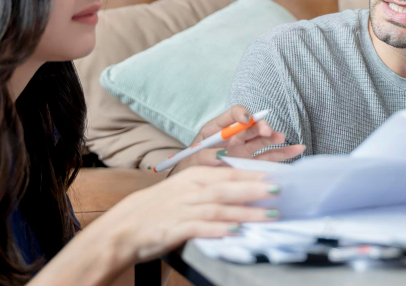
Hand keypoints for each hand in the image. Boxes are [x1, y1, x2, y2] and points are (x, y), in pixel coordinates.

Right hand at [96, 166, 280, 264]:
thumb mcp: (185, 189)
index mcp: (195, 177)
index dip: (254, 174)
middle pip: (228, 187)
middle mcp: (191, 191)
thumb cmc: (160, 207)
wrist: (125, 226)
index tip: (278, 176)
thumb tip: (244, 188)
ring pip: (220, 208)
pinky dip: (220, 230)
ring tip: (270, 215)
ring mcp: (184, 209)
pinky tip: (237, 232)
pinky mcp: (177, 228)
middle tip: (281, 190)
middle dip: (256, 188)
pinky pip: (202, 228)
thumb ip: (212, 187)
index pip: (229, 173)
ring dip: (247, 211)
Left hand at [174, 105, 304, 172]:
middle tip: (267, 131)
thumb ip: (203, 156)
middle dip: (261, 127)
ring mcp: (244, 149)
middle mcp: (235, 136)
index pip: (234, 114)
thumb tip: (218, 155)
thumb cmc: (190, 167)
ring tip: (284, 139)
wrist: (191, 184)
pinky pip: (269, 157)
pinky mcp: (251, 163)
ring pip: (263, 140)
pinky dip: (283, 154)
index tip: (245, 120)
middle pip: (252, 126)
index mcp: (218, 128)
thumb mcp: (192, 159)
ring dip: (274, 138)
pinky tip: (297, 149)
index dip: (241, 114)